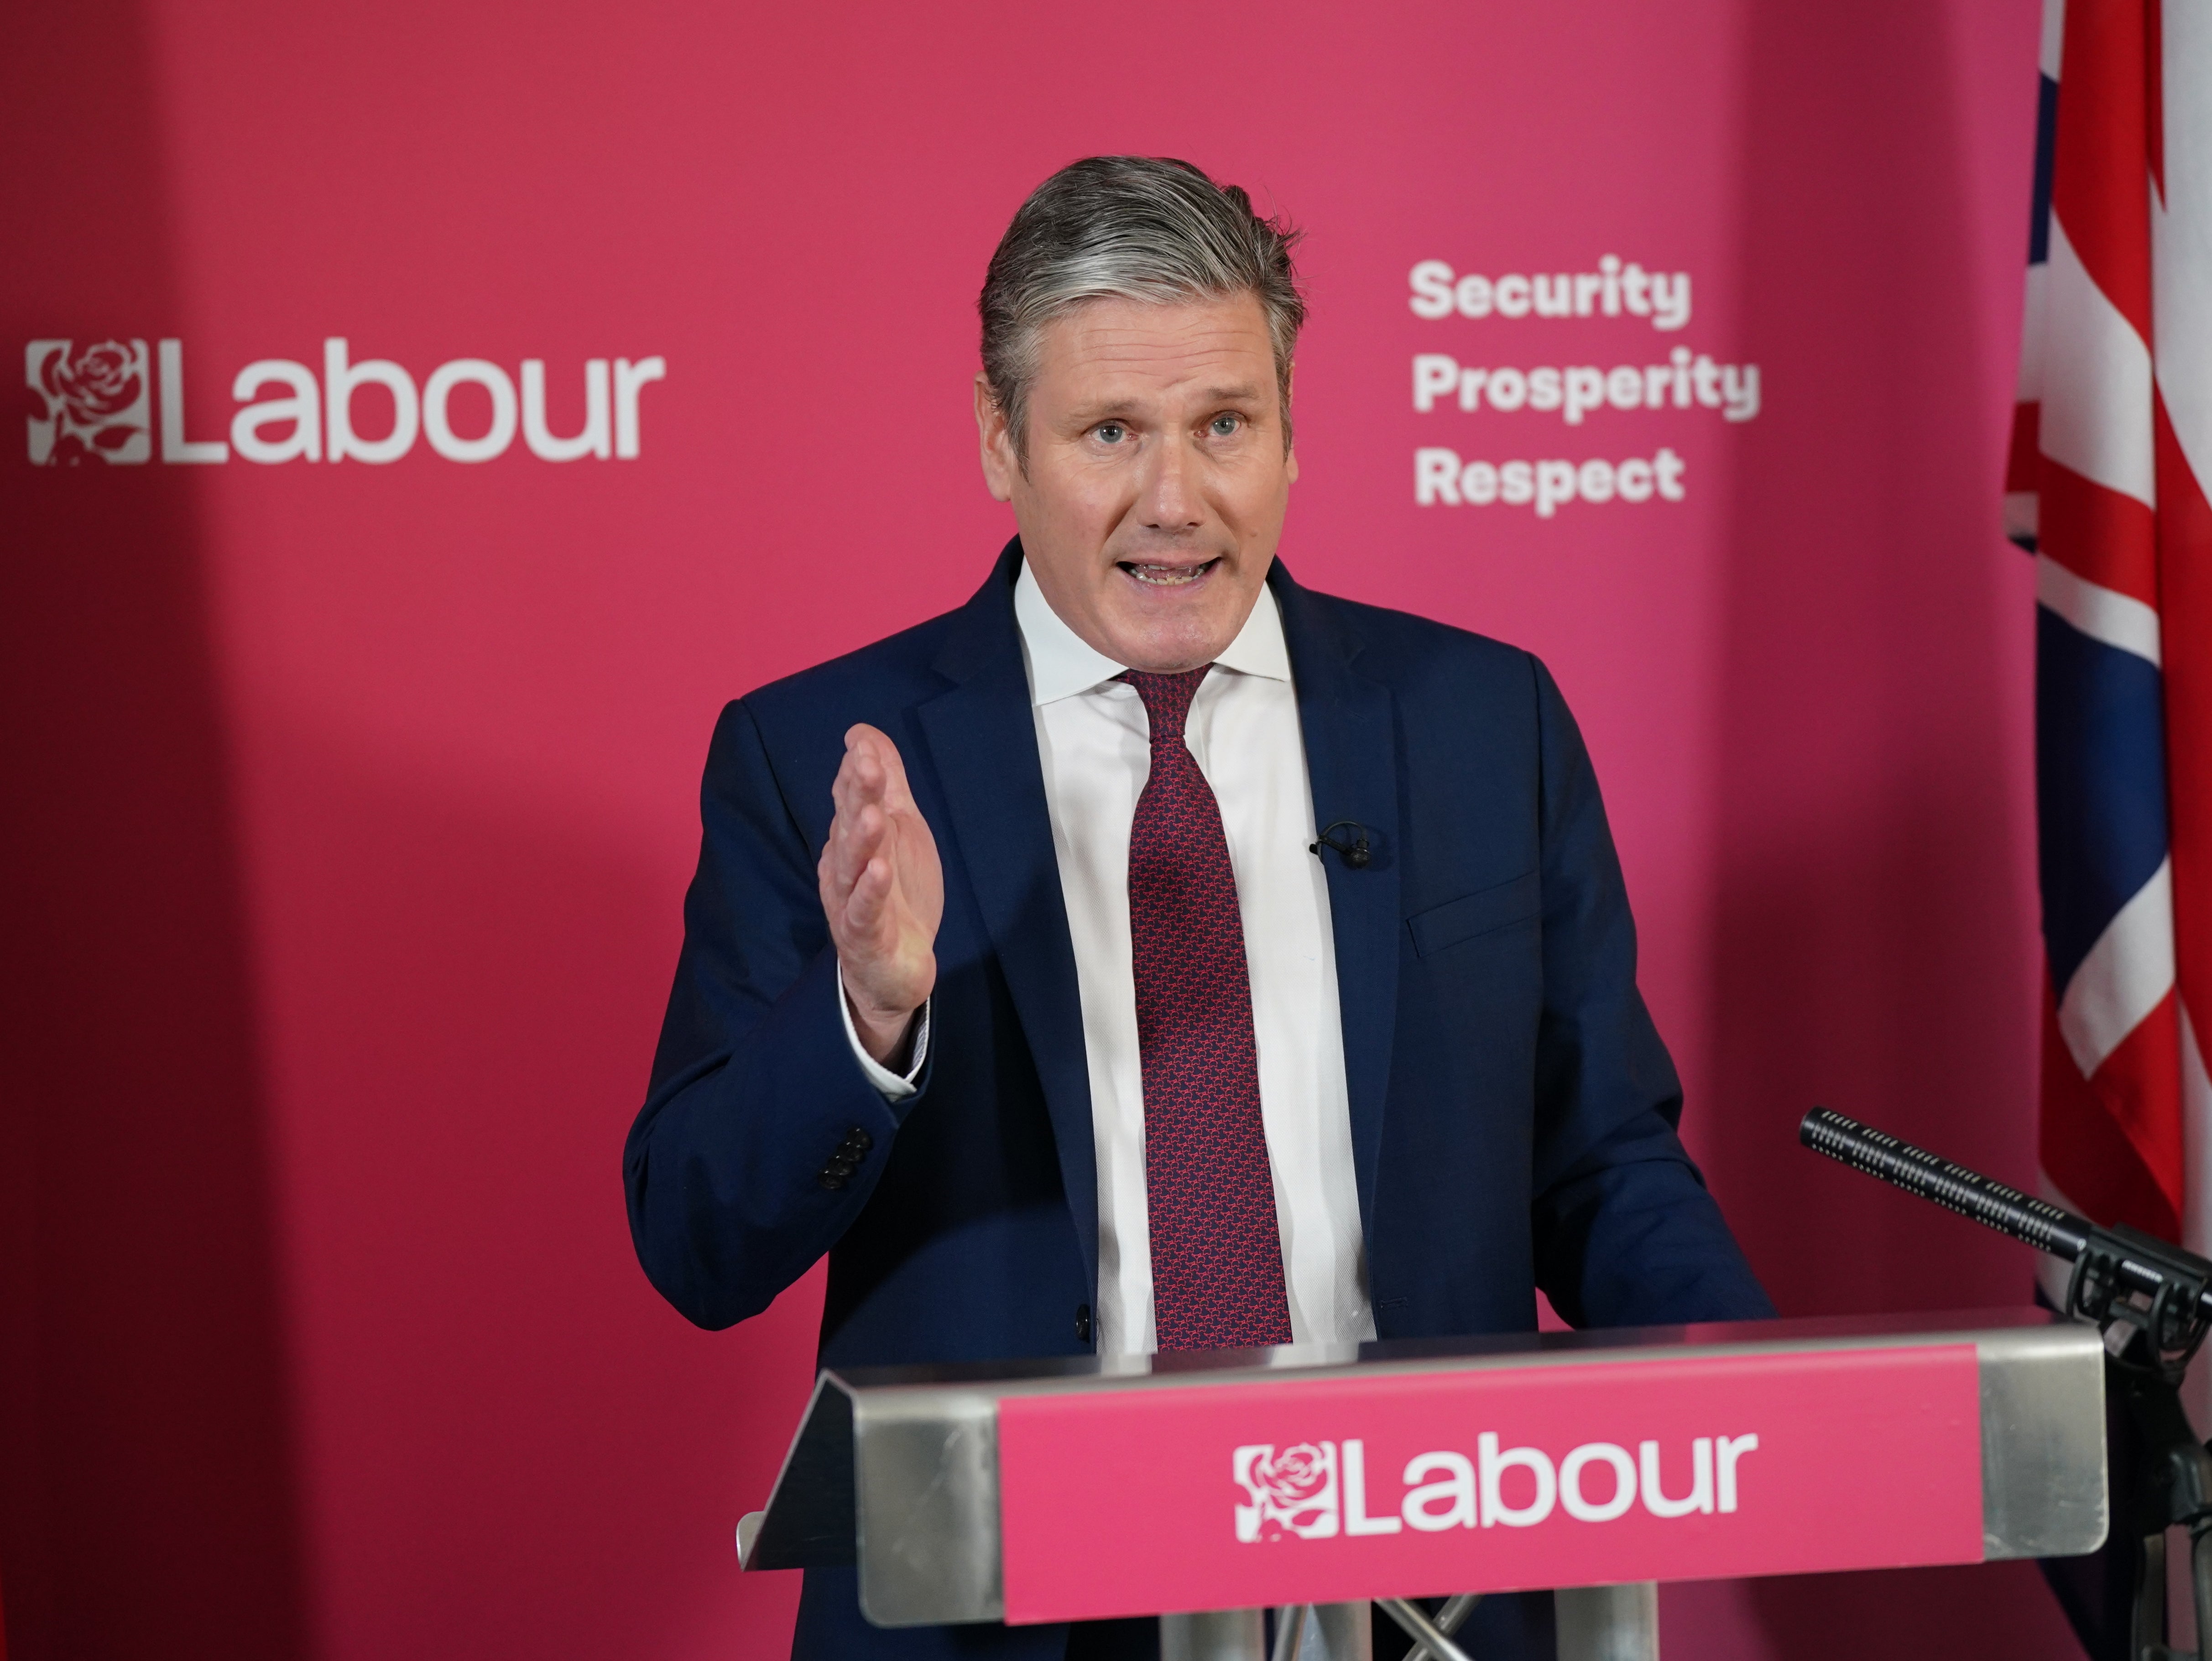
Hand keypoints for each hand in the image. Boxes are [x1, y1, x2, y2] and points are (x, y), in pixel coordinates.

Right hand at [818, 724, 942, 1064]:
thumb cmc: (894, 893)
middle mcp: (846, 867)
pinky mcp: (865, 938)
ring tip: (873, 814)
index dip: (857, 772)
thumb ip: (885, 783)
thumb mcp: (899, 829)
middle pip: (848, 826)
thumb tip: (863, 733)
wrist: (893, 968)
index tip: (862, 743)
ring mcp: (852, 902)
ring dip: (861, 840)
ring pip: (852, 868)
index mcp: (853, 839)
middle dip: (856, 794)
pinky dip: (870, 893)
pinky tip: (879, 871)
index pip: (851, 800)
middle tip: (863, 763)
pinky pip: (865, 913)